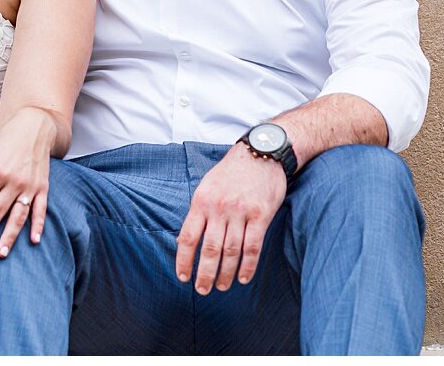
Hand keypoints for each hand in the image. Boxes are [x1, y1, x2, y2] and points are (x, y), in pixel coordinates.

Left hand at [0, 109, 55, 258]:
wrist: (35, 127)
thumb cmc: (9, 140)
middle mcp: (14, 181)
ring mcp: (30, 186)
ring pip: (18, 216)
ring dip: (9, 236)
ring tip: (0, 253)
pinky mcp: (43, 188)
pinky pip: (40, 210)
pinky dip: (38, 226)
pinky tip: (34, 240)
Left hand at [176, 142, 286, 293]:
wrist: (260, 153)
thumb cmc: (231, 172)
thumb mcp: (207, 186)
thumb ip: (198, 212)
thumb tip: (186, 241)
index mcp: (201, 201)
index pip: (188, 238)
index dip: (184, 261)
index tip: (183, 277)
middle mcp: (219, 208)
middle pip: (209, 249)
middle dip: (205, 274)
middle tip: (203, 290)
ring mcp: (240, 212)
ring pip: (230, 251)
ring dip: (225, 273)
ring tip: (222, 287)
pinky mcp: (260, 215)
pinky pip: (252, 246)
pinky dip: (247, 266)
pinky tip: (243, 278)